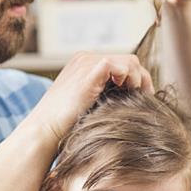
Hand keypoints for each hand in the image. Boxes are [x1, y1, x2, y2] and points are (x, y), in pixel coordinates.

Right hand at [30, 52, 153, 142]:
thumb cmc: (65, 127)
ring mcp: (87, 61)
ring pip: (130, 61)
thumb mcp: (90, 106)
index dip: (137, 81)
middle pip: (129, 60)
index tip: (143, 99)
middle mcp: (86, 58)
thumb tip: (133, 99)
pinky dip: (129, 79)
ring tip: (135, 98)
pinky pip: (122, 65)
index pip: (121, 64)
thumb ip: (106, 96)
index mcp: (84, 65)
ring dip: (138, 81)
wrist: (44, 131)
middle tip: (146, 100)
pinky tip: (124, 94)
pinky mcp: (90, 69)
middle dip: (142, 80)